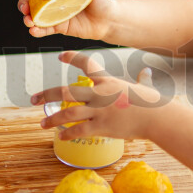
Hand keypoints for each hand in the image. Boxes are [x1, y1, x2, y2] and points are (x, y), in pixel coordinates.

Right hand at [17, 0, 118, 39]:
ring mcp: (54, 14)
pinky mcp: (58, 27)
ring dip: (27, 18)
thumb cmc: (103, 0)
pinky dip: (37, 30)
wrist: (109, 20)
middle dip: (23, 3)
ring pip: (34, 15)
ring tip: (29, 21)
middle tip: (24, 8)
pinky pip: (44, 29)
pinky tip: (34, 31)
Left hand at [31, 51, 170, 140]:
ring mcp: (99, 111)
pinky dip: (67, 134)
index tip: (61, 56)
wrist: (157, 117)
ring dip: (52, 119)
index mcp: (107, 81)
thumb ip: (143, 80)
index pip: (87, 64)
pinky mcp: (101, 126)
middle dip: (48, 94)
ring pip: (68, 113)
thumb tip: (147, 72)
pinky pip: (79, 130)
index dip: (72, 58)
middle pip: (66, 91)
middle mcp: (99, 94)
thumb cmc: (153, 102)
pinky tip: (61, 136)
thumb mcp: (145, 86)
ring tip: (42, 123)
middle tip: (34, 98)